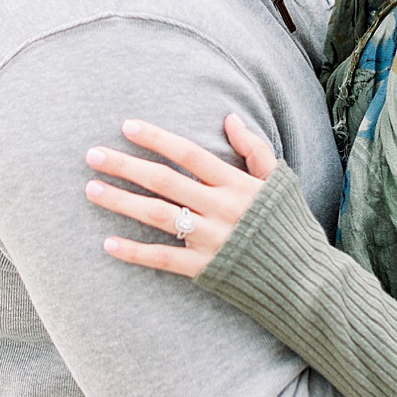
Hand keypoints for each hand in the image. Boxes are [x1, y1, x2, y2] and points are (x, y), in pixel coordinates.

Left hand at [87, 114, 277, 277]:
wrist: (304, 278)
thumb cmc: (290, 225)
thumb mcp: (279, 181)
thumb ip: (254, 149)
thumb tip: (229, 117)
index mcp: (235, 183)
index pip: (188, 154)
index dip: (156, 138)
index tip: (127, 127)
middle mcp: (220, 208)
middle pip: (164, 181)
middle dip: (125, 166)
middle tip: (92, 155)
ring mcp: (210, 239)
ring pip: (156, 215)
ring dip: (121, 201)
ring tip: (91, 189)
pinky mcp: (205, 269)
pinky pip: (163, 258)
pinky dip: (135, 252)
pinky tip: (108, 243)